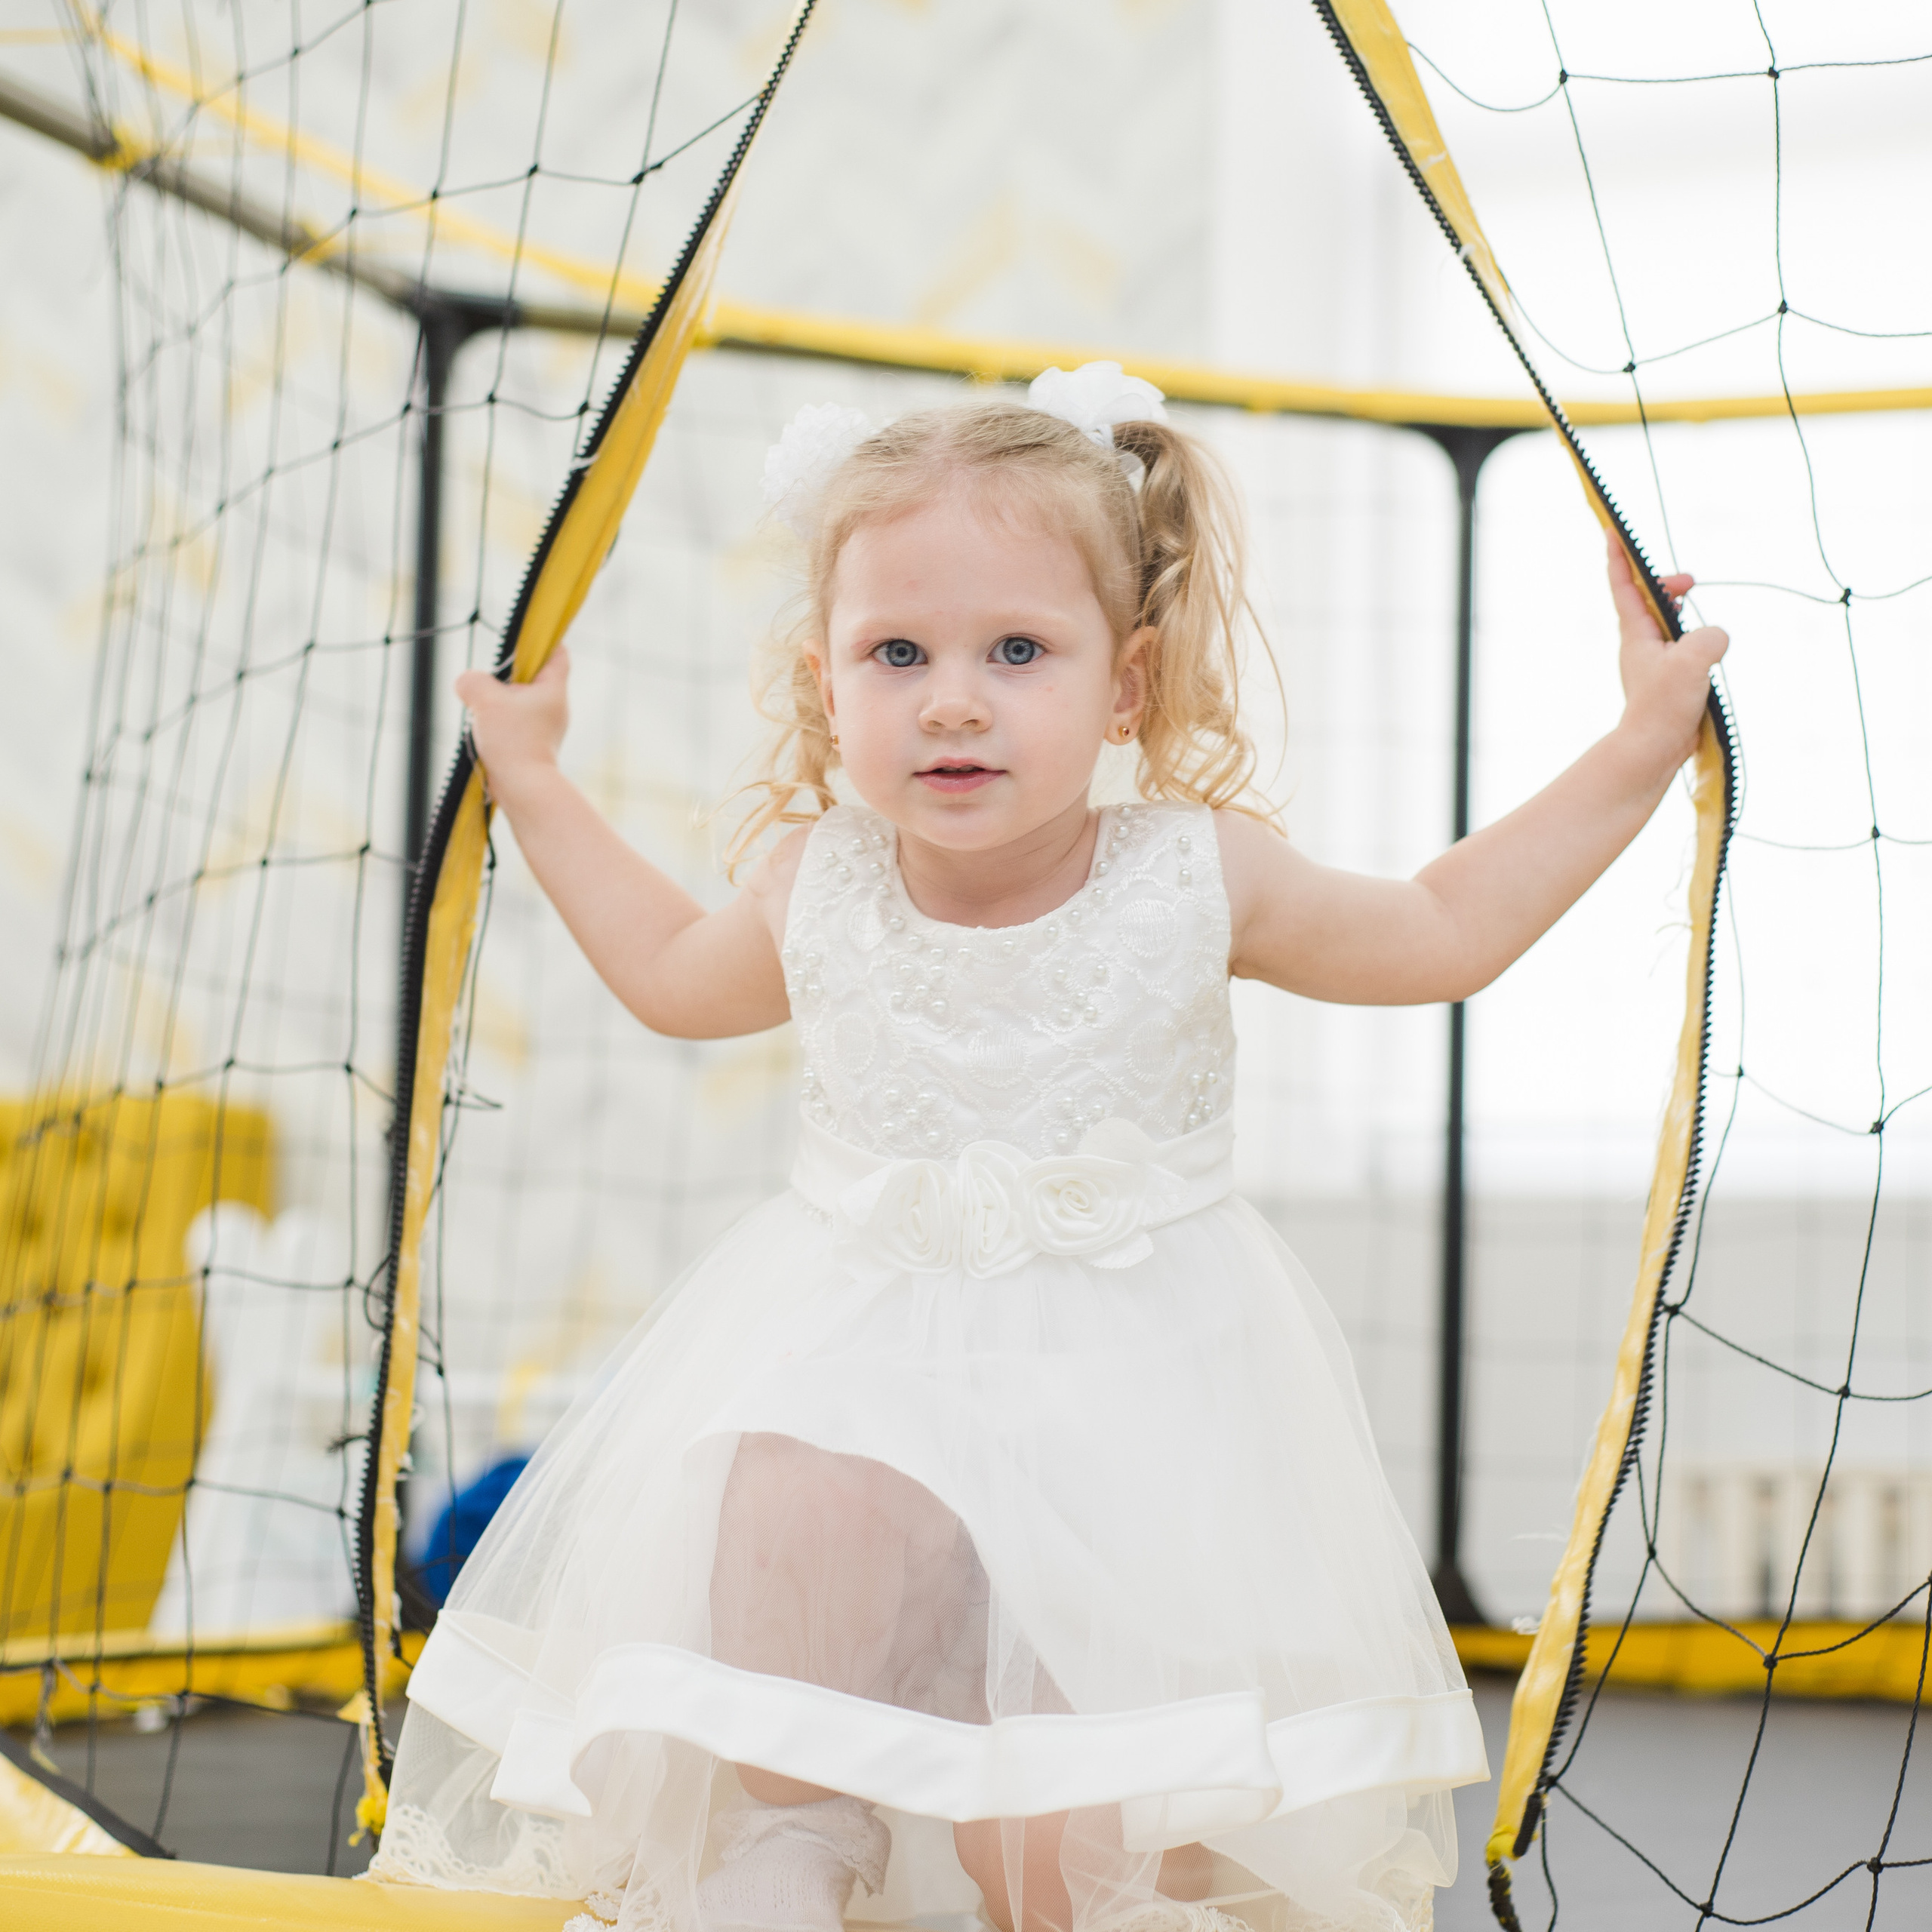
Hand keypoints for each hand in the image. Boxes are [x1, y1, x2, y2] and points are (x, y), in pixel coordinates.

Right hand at [455, 646, 570, 805]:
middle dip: (507, 677)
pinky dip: (499, 724)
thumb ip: (473, 681)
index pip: (558, 654)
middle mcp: (555, 707)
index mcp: (554, 689)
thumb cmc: (514, 741)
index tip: (524, 640)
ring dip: (499, 704)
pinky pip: (515, 724)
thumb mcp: (486, 700)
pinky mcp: (534, 744)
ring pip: (519, 703)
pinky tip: (487, 734)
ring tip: (486, 713)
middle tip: (489, 684)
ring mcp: (545, 727)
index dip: (544, 642)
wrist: (524, 788)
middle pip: (532, 677)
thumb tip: (466, 682)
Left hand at [1606, 531, 1728, 770]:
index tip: (1612, 532)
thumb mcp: (1693, 662)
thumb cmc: (1662, 707)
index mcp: (1636, 634)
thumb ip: (1710, 637)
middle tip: (1690, 582)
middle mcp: (1640, 644)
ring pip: (1668, 623)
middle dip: (1669, 583)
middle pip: (1650, 599)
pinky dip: (1694, 639)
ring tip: (1697, 621)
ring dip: (1684, 612)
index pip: (1625, 586)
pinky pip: (1682, 647)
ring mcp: (1653, 661)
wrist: (1653, 751)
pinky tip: (1707, 655)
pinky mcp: (1668, 678)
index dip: (1619, 558)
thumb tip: (1715, 638)